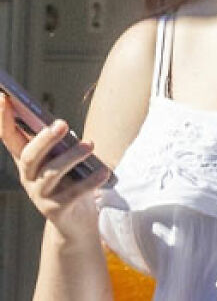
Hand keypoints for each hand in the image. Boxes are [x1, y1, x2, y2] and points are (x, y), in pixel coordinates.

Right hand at [0, 93, 108, 239]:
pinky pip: (74, 193)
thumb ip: (59, 145)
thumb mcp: (63, 160)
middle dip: (45, 139)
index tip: (3, 98)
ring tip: (90, 145)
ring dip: (72, 157)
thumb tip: (60, 126)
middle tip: (62, 123)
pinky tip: (104, 172)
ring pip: (52, 173)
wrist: (76, 222)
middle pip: (30, 155)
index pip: (9, 137)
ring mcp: (39, 195)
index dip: (3, 119)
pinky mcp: (56, 210)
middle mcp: (28, 177)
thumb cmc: (72, 181)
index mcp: (27, 161)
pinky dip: (90, 181)